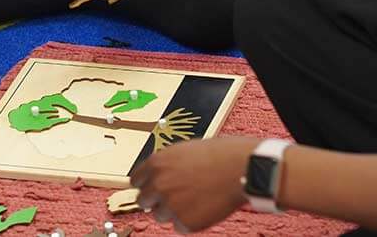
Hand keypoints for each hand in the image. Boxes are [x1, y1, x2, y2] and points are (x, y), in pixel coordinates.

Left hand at [130, 137, 258, 232]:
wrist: (241, 168)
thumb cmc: (219, 155)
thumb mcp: (185, 149)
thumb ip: (167, 164)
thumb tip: (158, 175)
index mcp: (157, 163)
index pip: (135, 180)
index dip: (145, 184)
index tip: (150, 188)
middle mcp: (159, 184)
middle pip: (143, 200)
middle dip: (156, 200)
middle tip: (173, 197)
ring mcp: (171, 205)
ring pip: (160, 216)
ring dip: (173, 211)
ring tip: (194, 200)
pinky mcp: (185, 222)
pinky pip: (179, 227)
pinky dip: (190, 221)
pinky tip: (203, 208)